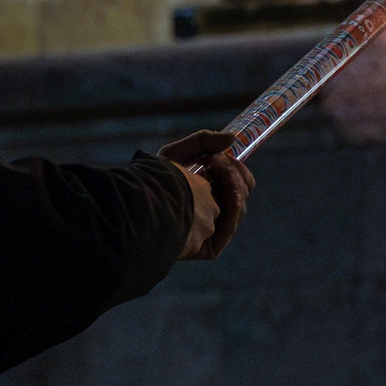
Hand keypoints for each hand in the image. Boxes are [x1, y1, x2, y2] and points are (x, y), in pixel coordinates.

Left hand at [161, 129, 253, 259]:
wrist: (144, 203)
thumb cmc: (154, 180)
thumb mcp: (177, 153)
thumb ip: (204, 141)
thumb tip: (233, 138)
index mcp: (207, 193)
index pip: (237, 184)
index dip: (238, 170)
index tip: (229, 156)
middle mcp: (211, 213)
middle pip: (241, 195)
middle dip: (236, 175)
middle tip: (218, 162)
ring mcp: (212, 230)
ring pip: (238, 208)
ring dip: (234, 186)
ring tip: (218, 170)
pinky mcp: (210, 247)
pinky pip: (230, 226)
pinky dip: (234, 207)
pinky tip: (230, 191)